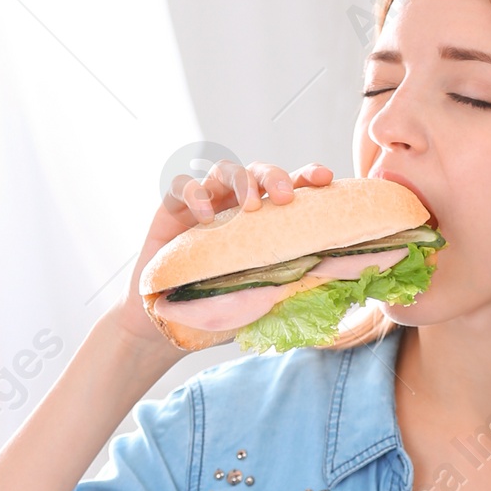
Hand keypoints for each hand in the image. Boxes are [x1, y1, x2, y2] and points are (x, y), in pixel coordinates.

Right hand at [115, 160, 334, 348]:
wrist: (165, 320)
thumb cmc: (215, 304)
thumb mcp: (256, 297)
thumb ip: (282, 285)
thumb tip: (320, 280)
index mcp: (264, 219)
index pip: (289, 188)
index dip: (307, 176)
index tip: (325, 178)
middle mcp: (235, 204)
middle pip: (258, 171)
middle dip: (275, 176)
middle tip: (285, 197)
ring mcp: (204, 202)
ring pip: (224, 170)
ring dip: (241, 181)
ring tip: (250, 205)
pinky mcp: (171, 208)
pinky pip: (182, 186)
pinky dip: (195, 195)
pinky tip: (205, 216)